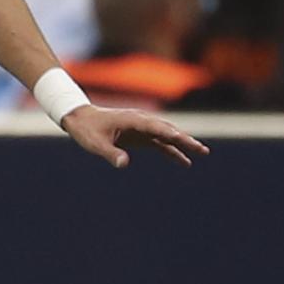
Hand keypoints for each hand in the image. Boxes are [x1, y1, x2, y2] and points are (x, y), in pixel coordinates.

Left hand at [61, 105, 209, 168]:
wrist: (81, 119)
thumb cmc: (87, 129)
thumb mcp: (95, 143)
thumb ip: (110, 153)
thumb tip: (124, 164)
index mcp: (131, 120)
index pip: (153, 126)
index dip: (166, 132)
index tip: (180, 139)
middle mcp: (141, 121)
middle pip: (167, 130)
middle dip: (184, 139)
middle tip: (201, 149)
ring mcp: (143, 128)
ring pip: (168, 136)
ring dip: (184, 144)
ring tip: (202, 153)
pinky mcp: (142, 136)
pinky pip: (161, 144)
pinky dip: (173, 151)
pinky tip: (185, 162)